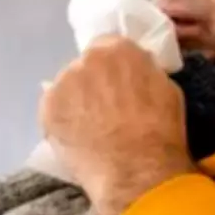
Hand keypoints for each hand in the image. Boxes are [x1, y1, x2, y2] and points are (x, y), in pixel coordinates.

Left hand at [39, 36, 194, 214]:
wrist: (136, 168)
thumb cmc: (161, 132)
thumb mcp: (166, 89)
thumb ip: (144, 73)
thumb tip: (134, 75)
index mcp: (118, 49)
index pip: (108, 47)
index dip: (112, 68)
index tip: (116, 85)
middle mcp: (86, 59)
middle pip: (84, 66)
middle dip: (92, 83)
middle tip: (104, 110)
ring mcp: (63, 83)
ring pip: (67, 88)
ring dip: (75, 102)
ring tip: (88, 129)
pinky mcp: (47, 108)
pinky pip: (53, 109)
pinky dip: (61, 121)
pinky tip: (74, 139)